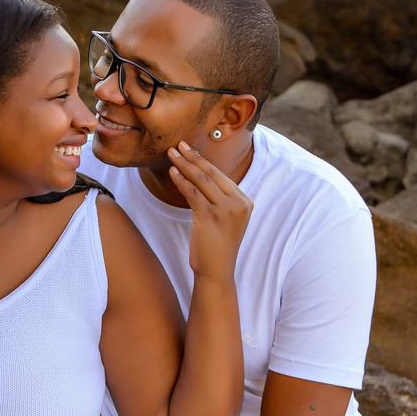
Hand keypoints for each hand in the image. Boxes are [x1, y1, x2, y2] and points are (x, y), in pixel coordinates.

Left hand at [167, 141, 251, 279]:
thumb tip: (201, 177)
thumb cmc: (217, 246)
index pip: (222, 176)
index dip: (204, 161)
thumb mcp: (225, 219)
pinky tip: (172, 172)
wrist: (216, 271)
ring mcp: (226, 210)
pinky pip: (192, 193)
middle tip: (179, 144)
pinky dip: (181, 181)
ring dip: (184, 165)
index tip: (190, 150)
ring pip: (201, 180)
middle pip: (212, 174)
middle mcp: (239, 203)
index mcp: (245, 202)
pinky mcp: (210, 216)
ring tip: (171, 154)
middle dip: (193, 157)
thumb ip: (220, 200)